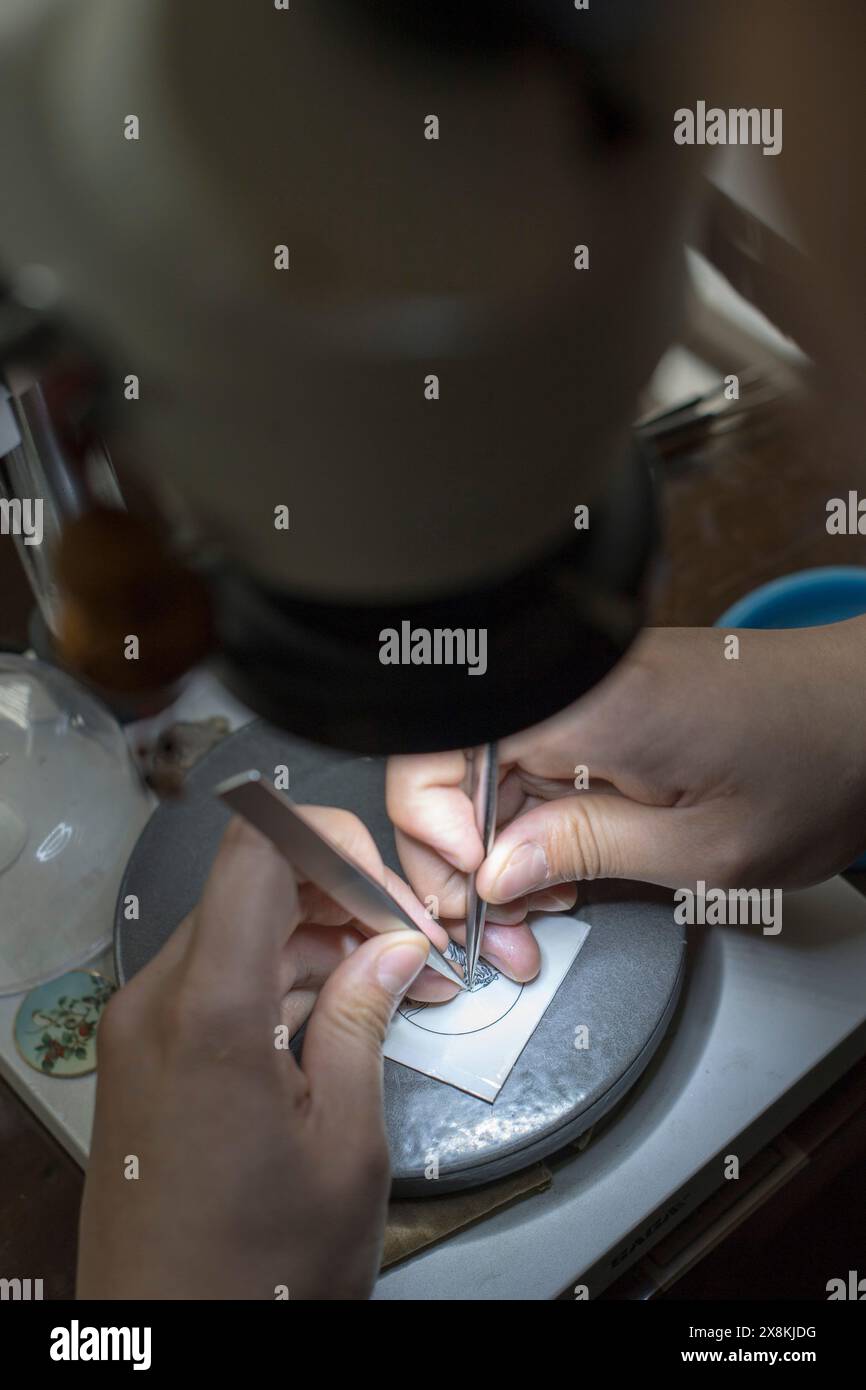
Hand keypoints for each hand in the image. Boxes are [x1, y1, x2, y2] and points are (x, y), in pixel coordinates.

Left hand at [78, 806, 454, 1299]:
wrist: (170, 1352)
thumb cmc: (256, 1275)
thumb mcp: (345, 1145)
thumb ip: (365, 1019)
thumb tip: (394, 947)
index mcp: (210, 1013)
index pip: (258, 849)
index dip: (333, 840)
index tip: (392, 882)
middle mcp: (157, 1004)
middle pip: (253, 887)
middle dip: (343, 900)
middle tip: (414, 945)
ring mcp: (141, 1029)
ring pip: (238, 931)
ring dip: (316, 942)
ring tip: (393, 986)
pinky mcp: (142, 1056)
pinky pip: (215, 981)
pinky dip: (278, 981)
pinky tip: (339, 1013)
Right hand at [386, 622, 865, 969]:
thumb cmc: (816, 768)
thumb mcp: (702, 848)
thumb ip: (585, 851)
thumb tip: (494, 872)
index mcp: (587, 704)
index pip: (438, 748)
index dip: (432, 827)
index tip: (474, 889)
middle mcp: (573, 681)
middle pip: (451, 761)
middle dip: (460, 856)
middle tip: (499, 930)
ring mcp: (585, 687)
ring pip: (487, 767)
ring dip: (498, 847)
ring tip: (540, 912)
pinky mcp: (601, 702)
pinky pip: (534, 758)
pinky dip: (534, 820)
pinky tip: (565, 867)